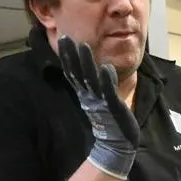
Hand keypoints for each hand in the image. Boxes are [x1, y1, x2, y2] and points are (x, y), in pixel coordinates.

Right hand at [57, 35, 139, 180]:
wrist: (117, 143)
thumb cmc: (108, 119)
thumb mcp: (98, 99)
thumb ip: (93, 85)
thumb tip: (89, 70)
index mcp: (85, 94)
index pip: (73, 72)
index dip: (68, 56)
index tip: (64, 39)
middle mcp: (90, 96)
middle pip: (78, 73)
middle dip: (72, 55)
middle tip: (66, 38)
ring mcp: (100, 101)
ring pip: (91, 79)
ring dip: (87, 63)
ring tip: (83, 46)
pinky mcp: (113, 106)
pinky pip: (108, 92)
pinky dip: (107, 80)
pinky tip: (105, 68)